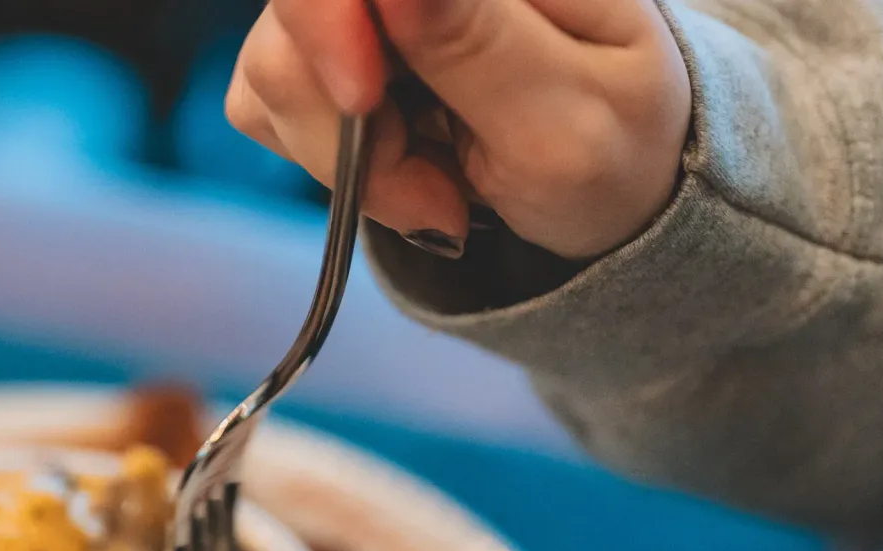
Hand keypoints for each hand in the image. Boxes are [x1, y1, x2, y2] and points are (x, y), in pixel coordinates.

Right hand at [225, 0, 691, 259]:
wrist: (610, 200)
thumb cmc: (615, 154)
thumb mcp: (569, 115)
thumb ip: (479, 40)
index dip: (329, 15)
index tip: (363, 98)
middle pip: (296, 11)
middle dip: (343, 119)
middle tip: (432, 193)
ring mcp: (366, 10)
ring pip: (270, 64)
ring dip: (344, 158)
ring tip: (439, 197)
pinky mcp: (328, 61)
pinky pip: (267, 106)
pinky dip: (329, 164)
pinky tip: (407, 178)